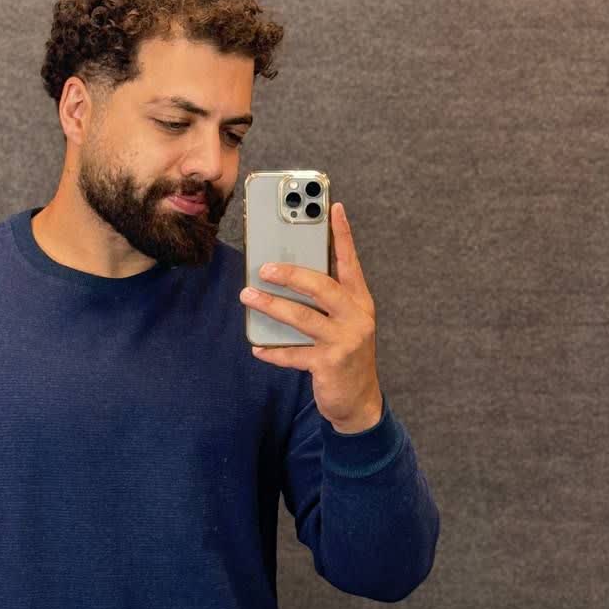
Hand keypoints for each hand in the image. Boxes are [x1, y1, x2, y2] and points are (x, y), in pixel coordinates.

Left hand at [240, 201, 383, 432]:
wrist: (359, 401)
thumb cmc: (344, 354)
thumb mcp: (341, 323)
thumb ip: (322, 302)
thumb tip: (283, 279)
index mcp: (359, 300)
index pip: (350, 261)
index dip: (342, 234)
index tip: (332, 206)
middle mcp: (356, 316)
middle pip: (322, 287)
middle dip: (291, 274)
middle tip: (264, 267)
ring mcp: (345, 341)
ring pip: (303, 318)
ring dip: (272, 306)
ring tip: (248, 296)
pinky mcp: (330, 364)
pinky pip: (294, 354)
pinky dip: (273, 350)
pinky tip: (257, 347)